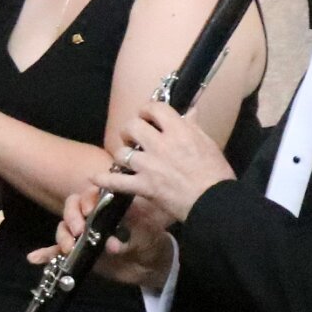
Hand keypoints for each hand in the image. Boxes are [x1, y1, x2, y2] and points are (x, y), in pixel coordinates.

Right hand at [31, 184, 177, 289]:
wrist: (150, 266)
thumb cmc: (151, 242)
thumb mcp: (146, 238)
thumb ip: (128, 241)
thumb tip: (111, 245)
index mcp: (109, 205)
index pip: (92, 195)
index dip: (87, 201)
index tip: (89, 213)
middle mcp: (92, 216)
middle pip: (73, 208)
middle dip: (72, 217)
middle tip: (78, 231)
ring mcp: (83, 234)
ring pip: (64, 228)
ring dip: (62, 236)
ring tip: (68, 249)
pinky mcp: (78, 252)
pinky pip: (58, 251)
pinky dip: (45, 254)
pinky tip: (34, 258)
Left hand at [93, 104, 233, 224]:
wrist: (214, 202)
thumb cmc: (216, 174)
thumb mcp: (208, 143)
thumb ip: (193, 126)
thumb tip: (189, 110)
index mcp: (179, 131)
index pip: (155, 108)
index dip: (147, 109)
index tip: (147, 115)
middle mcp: (160, 145)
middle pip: (132, 126)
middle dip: (130, 129)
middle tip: (134, 136)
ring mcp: (149, 166)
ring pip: (122, 152)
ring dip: (122, 153)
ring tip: (126, 157)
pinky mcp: (143, 186)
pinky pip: (116, 182)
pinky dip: (104, 180)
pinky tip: (95, 177)